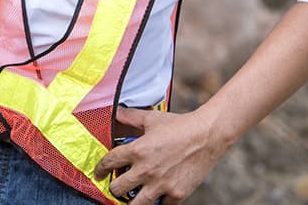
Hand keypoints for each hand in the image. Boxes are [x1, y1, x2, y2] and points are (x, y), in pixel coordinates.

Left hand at [93, 107, 229, 204]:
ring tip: (131, 198)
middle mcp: (146, 169)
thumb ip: (130, 117)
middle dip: (114, 188)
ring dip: (131, 201)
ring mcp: (161, 184)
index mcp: (137, 150)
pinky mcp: (177, 194)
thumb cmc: (180, 126)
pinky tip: (156, 197)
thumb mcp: (151, 118)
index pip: (109, 163)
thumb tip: (116, 111)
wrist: (208, 135)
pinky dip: (158, 203)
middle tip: (117, 187)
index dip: (100, 169)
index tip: (99, 174)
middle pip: (117, 189)